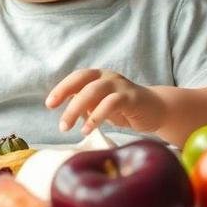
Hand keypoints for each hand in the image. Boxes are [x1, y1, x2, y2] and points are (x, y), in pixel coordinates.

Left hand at [45, 69, 166, 134]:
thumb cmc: (125, 109)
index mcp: (99, 77)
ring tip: (67, 128)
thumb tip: (66, 114)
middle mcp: (108, 77)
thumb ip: (86, 106)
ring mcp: (120, 85)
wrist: (157, 110)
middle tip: (59, 122)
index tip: (49, 104)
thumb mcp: (101, 106)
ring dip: (76, 109)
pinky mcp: (132, 97)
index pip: (76, 77)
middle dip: (66, 100)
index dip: (62, 88)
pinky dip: (96, 116)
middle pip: (82, 82)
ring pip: (93, 91)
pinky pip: (111, 103)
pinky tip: (87, 129)